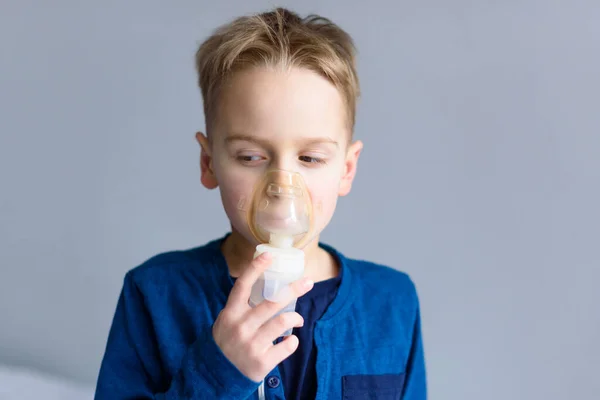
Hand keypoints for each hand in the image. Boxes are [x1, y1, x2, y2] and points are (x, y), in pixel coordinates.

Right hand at [212, 252, 313, 381]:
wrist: (216, 375)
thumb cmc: (227, 341)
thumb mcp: (228, 320)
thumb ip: (243, 306)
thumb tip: (269, 284)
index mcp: (231, 313)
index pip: (242, 285)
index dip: (255, 268)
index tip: (269, 255)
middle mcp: (240, 327)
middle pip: (272, 302)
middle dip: (294, 290)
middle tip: (308, 282)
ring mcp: (251, 345)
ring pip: (282, 322)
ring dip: (296, 317)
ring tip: (298, 319)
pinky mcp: (261, 362)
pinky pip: (287, 346)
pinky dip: (293, 341)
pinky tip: (290, 340)